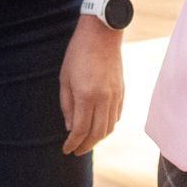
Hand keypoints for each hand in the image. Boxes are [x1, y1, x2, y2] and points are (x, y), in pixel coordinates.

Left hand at [59, 20, 125, 154]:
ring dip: (98, 139)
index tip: (66, 150)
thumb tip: (70, 128)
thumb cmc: (78, 54)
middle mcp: (104, 98)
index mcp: (86, 95)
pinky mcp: (122, 92)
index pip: (80, 129)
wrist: (102, 34)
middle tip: (76, 152)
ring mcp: (115, 96)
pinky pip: (117, 116)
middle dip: (85, 146)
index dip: (73, 143)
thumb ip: (67, 105)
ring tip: (87, 143)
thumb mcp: (65, 79)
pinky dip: (108, 127)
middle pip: (97, 133)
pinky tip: (100, 128)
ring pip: (109, 128)